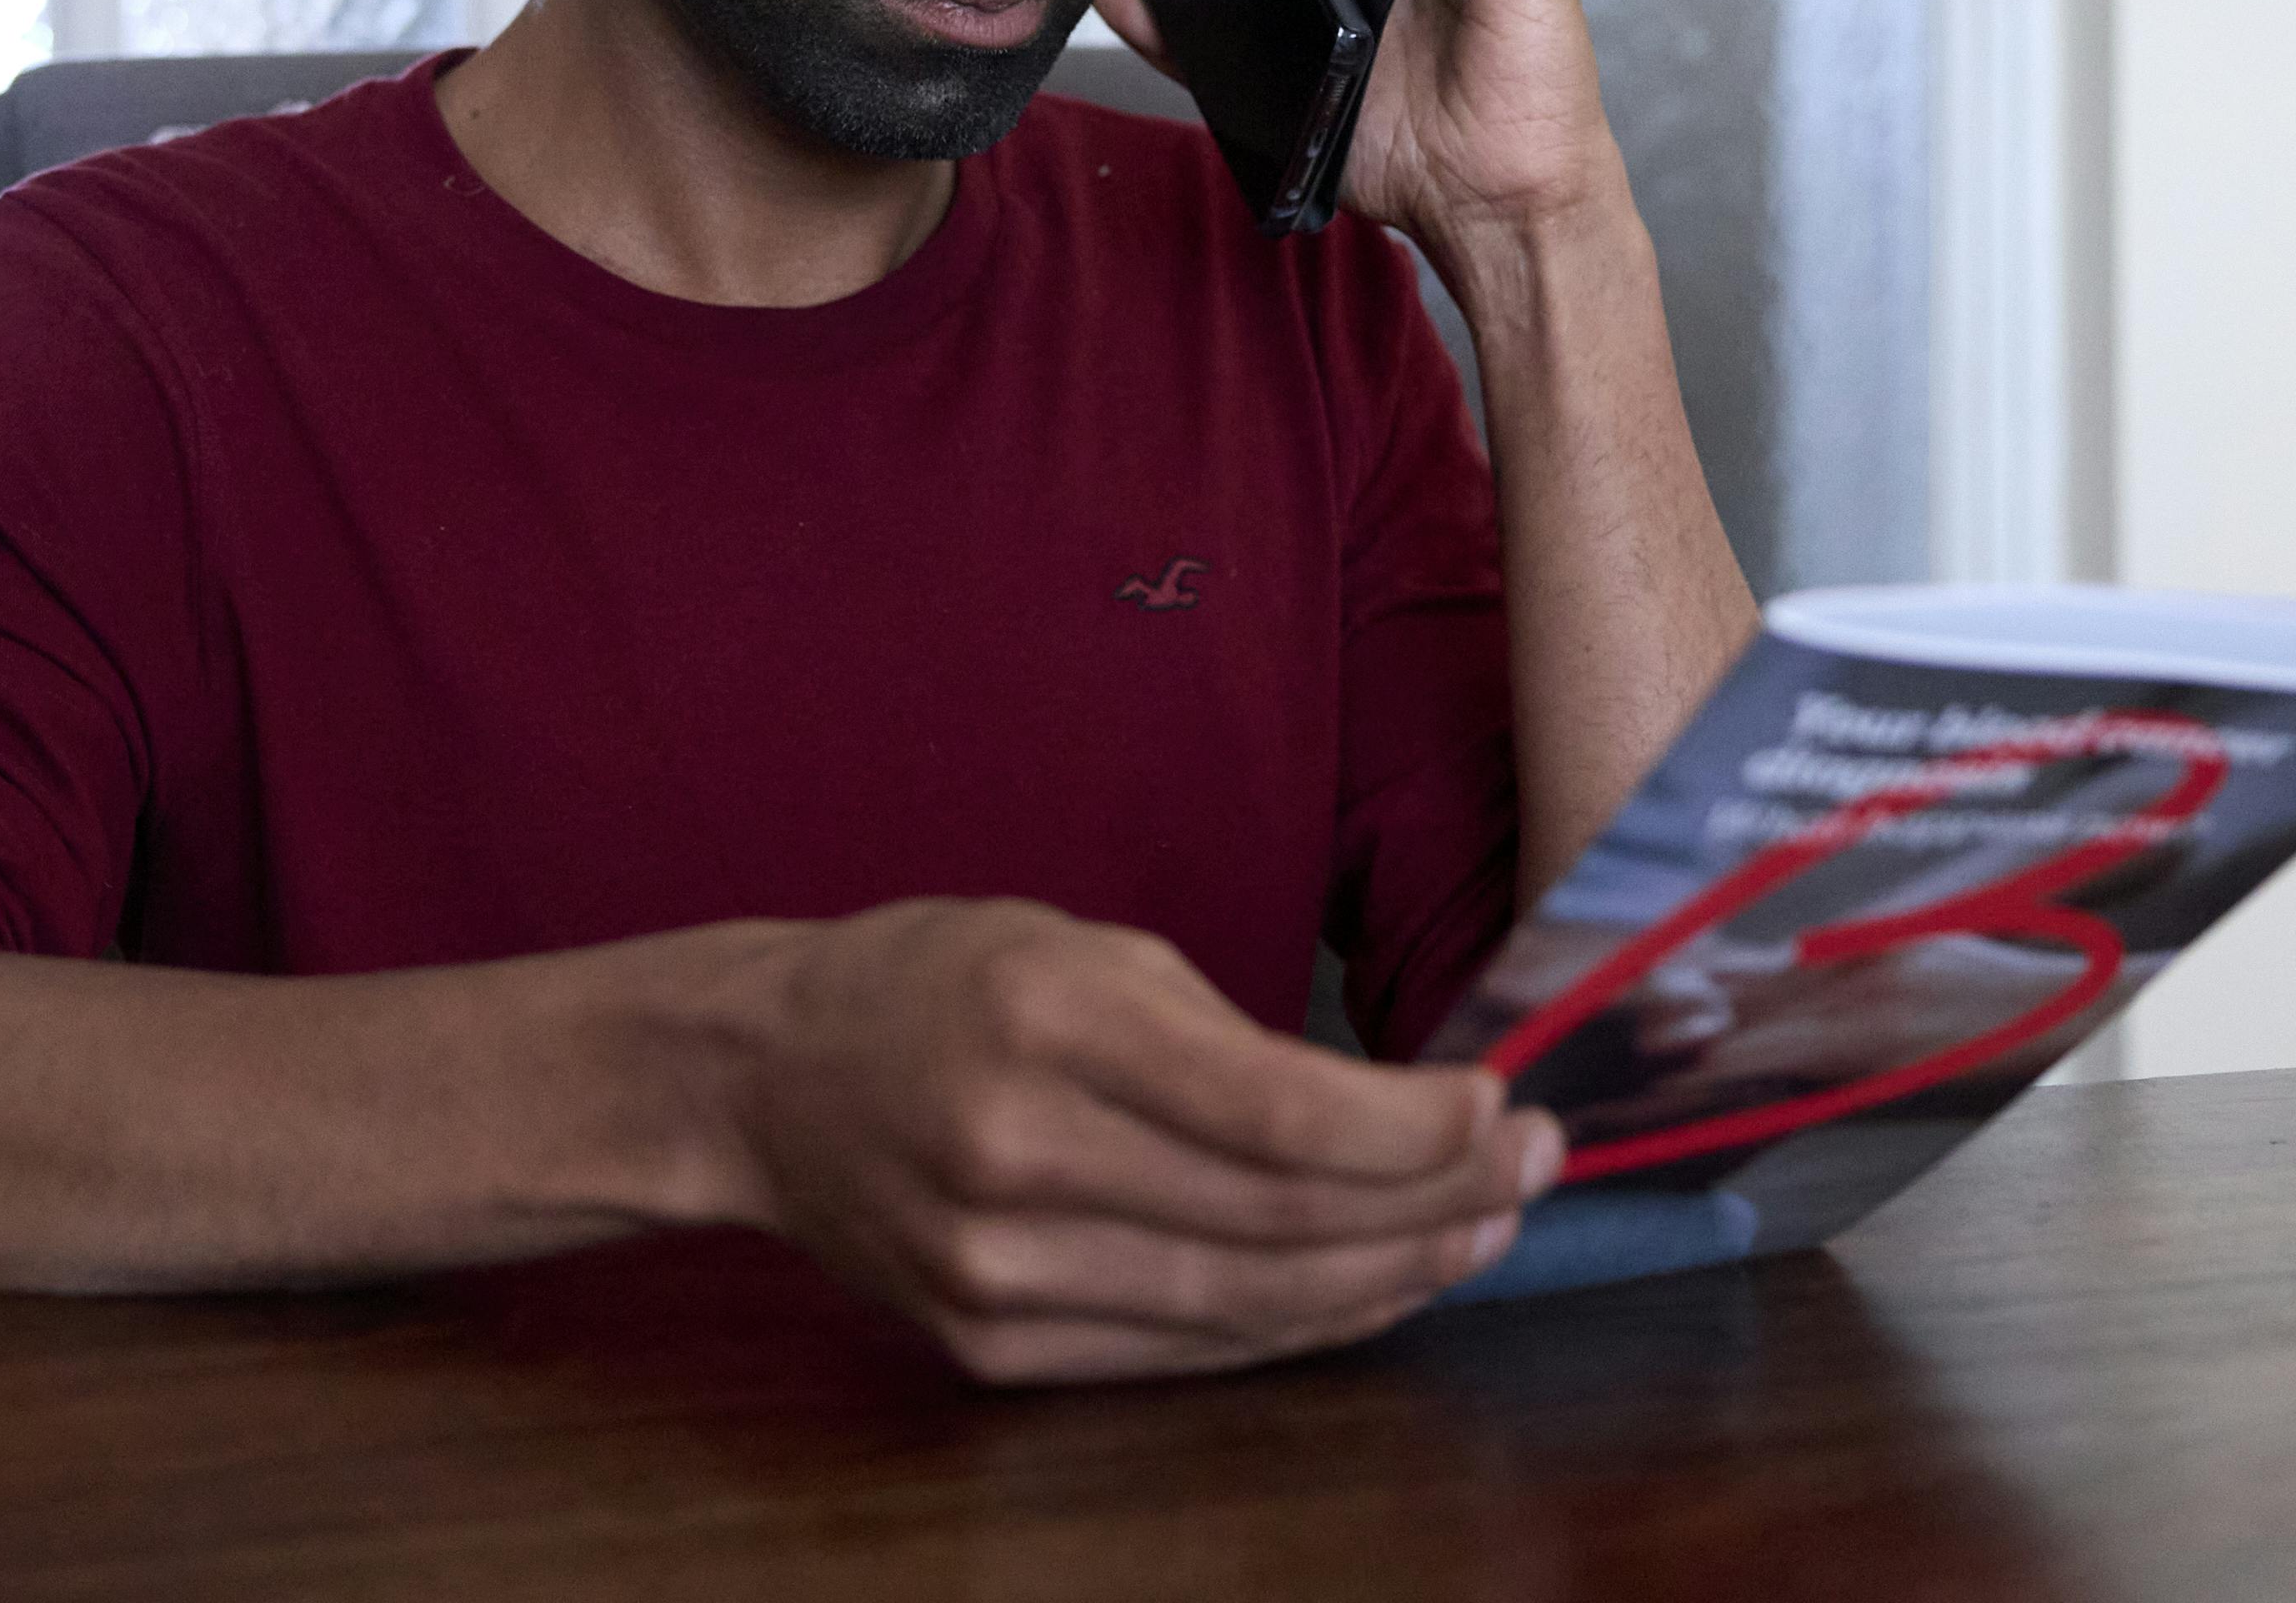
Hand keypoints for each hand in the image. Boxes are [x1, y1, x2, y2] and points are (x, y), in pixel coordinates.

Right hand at [725, 899, 1563, 1383]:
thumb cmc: (943, 982)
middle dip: (1434, 1204)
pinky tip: (1370, 1284)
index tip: (1504, 1109)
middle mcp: (1015, 1155)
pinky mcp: (991, 1347)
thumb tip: (1399, 1118)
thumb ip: (1230, 1037)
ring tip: (1478, 1234)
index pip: (1274, 1112)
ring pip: (1245, 1304)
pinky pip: (1184, 1349)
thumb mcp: (1085, 946)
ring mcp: (997, 1271)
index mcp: (1044, 1019)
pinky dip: (1294, 1323)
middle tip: (1532, 1173)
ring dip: (1388, 1277)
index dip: (1411, 1130)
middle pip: (1278, 1220)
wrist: (763, 1080)